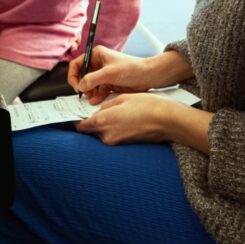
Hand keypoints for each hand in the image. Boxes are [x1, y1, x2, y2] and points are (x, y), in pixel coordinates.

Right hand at [68, 46, 192, 104]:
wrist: (149, 76)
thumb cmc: (132, 69)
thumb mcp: (109, 74)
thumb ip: (92, 79)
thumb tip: (80, 86)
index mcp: (96, 55)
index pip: (77, 64)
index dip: (74, 75)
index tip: (77, 86)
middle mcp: (98, 64)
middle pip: (82, 76)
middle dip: (82, 86)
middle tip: (84, 94)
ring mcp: (103, 74)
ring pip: (89, 85)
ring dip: (89, 93)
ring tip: (91, 99)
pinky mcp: (109, 83)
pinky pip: (97, 91)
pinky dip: (96, 96)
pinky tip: (96, 101)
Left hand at [76, 92, 213, 151]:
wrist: (168, 121)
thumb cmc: (147, 106)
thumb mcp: (122, 98)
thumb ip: (105, 106)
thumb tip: (98, 110)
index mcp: (103, 122)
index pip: (81, 126)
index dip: (76, 120)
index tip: (76, 114)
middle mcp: (107, 136)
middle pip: (91, 131)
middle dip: (91, 122)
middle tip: (96, 110)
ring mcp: (117, 142)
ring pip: (102, 134)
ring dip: (103, 125)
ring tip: (114, 113)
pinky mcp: (125, 145)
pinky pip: (113, 137)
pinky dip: (113, 129)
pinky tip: (123, 120)